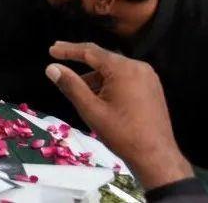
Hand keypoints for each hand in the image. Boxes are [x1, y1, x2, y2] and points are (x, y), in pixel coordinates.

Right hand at [46, 42, 193, 190]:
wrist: (156, 157)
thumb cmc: (122, 134)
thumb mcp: (91, 110)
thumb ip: (71, 86)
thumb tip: (52, 69)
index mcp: (124, 69)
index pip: (91, 52)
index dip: (69, 50)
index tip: (52, 50)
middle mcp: (138, 67)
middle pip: (103, 59)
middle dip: (81, 62)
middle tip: (59, 60)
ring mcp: (148, 77)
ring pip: (114, 70)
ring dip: (95, 77)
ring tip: (78, 90)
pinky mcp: (152, 88)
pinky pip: (125, 78)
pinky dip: (109, 83)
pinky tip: (99, 96)